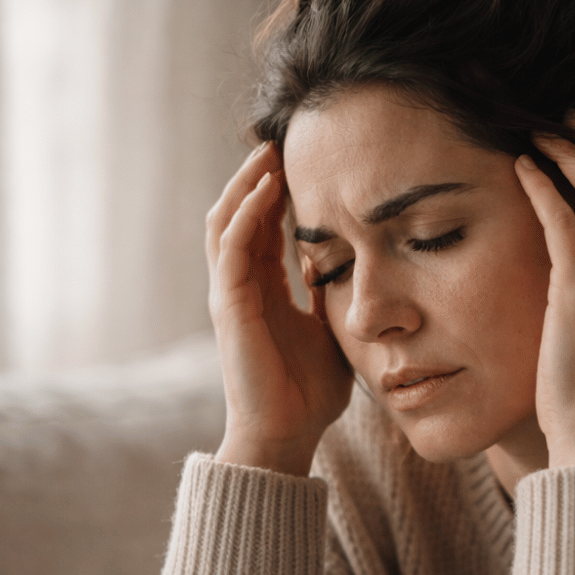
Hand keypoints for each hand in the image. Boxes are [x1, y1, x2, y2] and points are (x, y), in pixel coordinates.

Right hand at [206, 142, 353, 474]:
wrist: (288, 434)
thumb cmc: (310, 392)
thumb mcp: (332, 331)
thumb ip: (333, 296)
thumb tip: (348, 264)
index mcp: (264, 289)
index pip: (264, 225)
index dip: (278, 191)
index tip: (304, 159)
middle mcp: (242, 285)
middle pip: (239, 213)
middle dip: (257, 175)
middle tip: (282, 140)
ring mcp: (231, 293)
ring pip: (226, 221)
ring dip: (246, 185)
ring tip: (268, 152)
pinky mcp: (229, 306)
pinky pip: (231, 248)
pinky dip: (246, 215)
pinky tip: (265, 190)